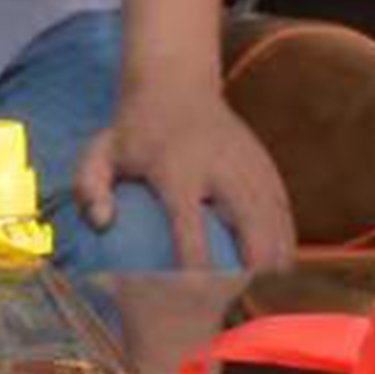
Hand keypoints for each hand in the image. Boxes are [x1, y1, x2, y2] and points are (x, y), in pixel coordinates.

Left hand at [76, 76, 296, 272]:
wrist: (175, 82)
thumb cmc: (131, 131)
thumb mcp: (98, 152)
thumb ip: (89, 187)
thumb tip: (101, 223)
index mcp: (174, 166)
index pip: (186, 217)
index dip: (192, 253)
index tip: (194, 288)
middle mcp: (215, 163)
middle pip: (244, 215)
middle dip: (252, 254)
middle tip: (248, 291)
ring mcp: (244, 160)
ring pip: (269, 210)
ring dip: (275, 247)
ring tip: (271, 284)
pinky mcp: (262, 159)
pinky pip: (280, 200)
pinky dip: (285, 230)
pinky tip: (284, 261)